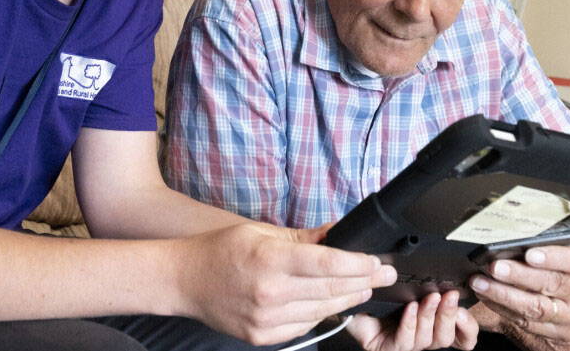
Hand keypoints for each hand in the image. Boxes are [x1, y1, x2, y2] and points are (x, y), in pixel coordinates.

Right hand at [174, 223, 396, 345]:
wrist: (185, 281)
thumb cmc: (220, 251)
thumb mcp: (261, 232)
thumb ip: (303, 237)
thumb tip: (336, 232)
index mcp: (270, 259)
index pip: (327, 264)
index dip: (357, 264)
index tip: (376, 262)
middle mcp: (270, 292)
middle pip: (330, 290)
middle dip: (363, 282)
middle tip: (384, 275)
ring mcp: (267, 319)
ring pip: (321, 310)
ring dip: (347, 299)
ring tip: (364, 288)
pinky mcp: (263, 336)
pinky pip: (303, 326)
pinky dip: (321, 314)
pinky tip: (333, 303)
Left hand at [348, 291, 477, 350]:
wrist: (349, 296)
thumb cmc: (381, 291)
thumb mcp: (411, 283)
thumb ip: (432, 285)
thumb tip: (452, 277)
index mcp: (431, 324)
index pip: (461, 337)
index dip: (467, 328)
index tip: (465, 309)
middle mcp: (421, 336)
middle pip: (446, 337)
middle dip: (450, 315)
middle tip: (449, 296)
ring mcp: (406, 344)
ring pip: (428, 340)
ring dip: (430, 316)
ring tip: (429, 298)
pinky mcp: (387, 348)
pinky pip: (405, 341)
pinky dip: (410, 323)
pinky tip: (410, 308)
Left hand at [470, 243, 569, 350]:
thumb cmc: (569, 260)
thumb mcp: (568, 245)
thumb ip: (545, 240)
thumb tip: (510, 227)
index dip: (550, 256)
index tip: (530, 253)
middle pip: (550, 284)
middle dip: (518, 276)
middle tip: (494, 266)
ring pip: (536, 308)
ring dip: (503, 295)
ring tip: (480, 282)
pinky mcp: (559, 332)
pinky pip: (528, 323)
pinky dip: (503, 309)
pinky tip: (486, 296)